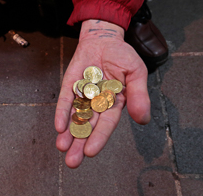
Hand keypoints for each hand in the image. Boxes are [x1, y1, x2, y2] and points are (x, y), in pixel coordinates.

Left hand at [55, 19, 150, 167]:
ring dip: (69, 133)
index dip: (99, 137)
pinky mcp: (70, 85)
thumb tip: (143, 119)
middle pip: (88, 126)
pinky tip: (59, 126)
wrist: (104, 39)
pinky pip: (66, 100)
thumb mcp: (136, 73)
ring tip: (62, 148)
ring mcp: (83, 95)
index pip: (107, 124)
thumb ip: (139, 95)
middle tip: (72, 162)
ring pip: (75, 117)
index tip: (91, 151)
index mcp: (114, 104)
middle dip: (80, 143)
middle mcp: (97, 104)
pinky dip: (62, 112)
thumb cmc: (123, 56)